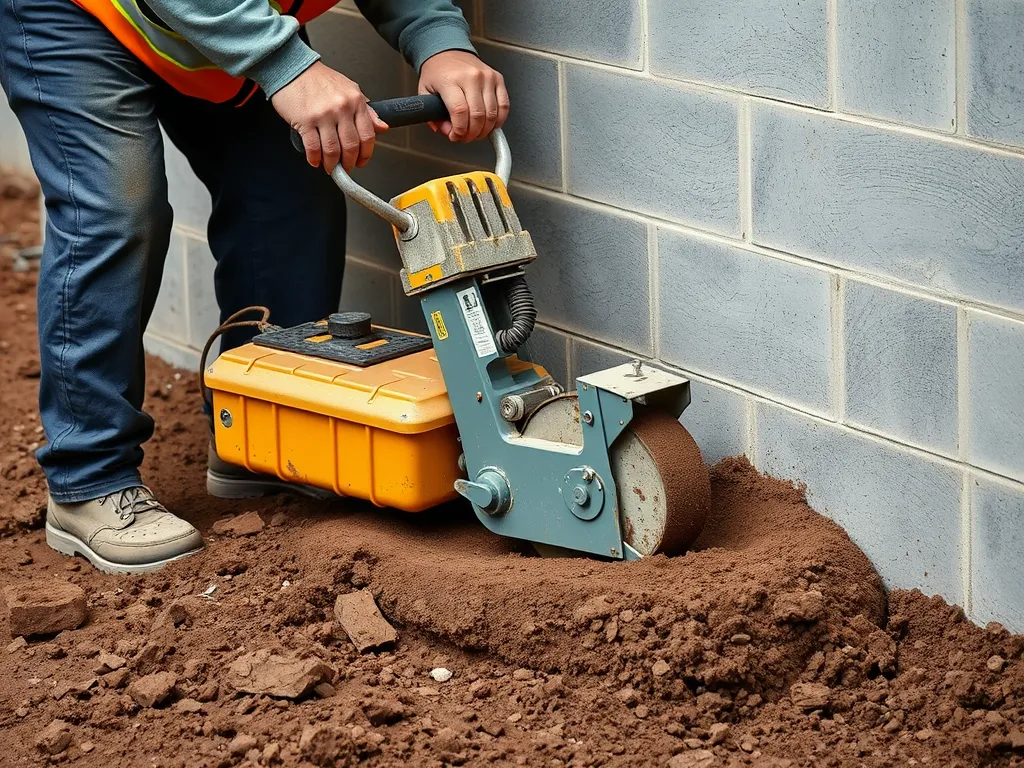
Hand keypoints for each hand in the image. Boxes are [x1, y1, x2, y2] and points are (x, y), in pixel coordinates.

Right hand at [271, 62, 387, 172]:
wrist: (292, 67)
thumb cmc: (319, 79)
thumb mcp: (350, 90)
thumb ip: (367, 110)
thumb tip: (382, 127)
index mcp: (355, 101)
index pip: (368, 136)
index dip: (366, 154)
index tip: (361, 161)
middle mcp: (341, 108)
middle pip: (351, 146)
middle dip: (349, 162)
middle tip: (345, 167)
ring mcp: (323, 115)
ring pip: (332, 150)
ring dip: (332, 164)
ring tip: (330, 166)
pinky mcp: (305, 120)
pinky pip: (313, 147)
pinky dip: (314, 159)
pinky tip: (315, 160)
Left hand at [418, 51, 508, 141]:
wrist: (448, 51)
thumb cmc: (437, 71)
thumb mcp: (425, 92)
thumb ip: (432, 115)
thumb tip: (448, 131)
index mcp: (450, 80)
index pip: (460, 112)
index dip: (459, 131)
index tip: (455, 136)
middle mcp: (471, 77)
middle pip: (477, 116)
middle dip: (472, 134)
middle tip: (465, 137)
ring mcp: (486, 77)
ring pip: (492, 114)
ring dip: (484, 130)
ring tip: (476, 132)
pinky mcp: (497, 78)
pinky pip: (504, 105)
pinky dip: (499, 120)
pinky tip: (490, 124)